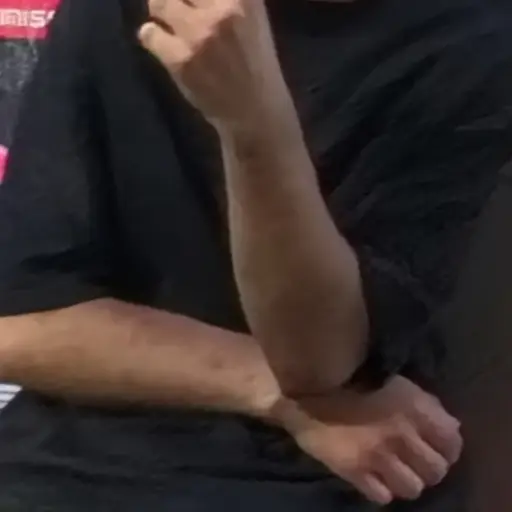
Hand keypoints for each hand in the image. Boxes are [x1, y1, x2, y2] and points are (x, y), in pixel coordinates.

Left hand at [139, 0, 294, 129]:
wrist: (255, 113)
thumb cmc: (256, 66)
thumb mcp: (253, 20)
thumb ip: (227, 0)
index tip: (190, 1)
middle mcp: (220, 10)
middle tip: (177, 8)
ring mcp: (198, 35)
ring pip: (159, 3)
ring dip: (160, 11)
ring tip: (169, 24)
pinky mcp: (180, 59)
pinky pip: (149, 34)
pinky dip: (152, 38)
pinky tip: (163, 46)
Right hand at [274, 376, 462, 504]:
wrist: (311, 390)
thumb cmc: (358, 383)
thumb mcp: (398, 385)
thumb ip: (427, 405)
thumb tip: (453, 429)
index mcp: (414, 408)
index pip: (452, 443)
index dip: (447, 449)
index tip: (436, 449)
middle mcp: (401, 434)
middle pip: (436, 471)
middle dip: (427, 468)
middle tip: (413, 461)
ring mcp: (378, 455)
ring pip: (412, 489)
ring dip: (405, 481)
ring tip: (393, 471)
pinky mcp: (354, 471)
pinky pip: (383, 496)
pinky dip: (381, 489)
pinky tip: (373, 476)